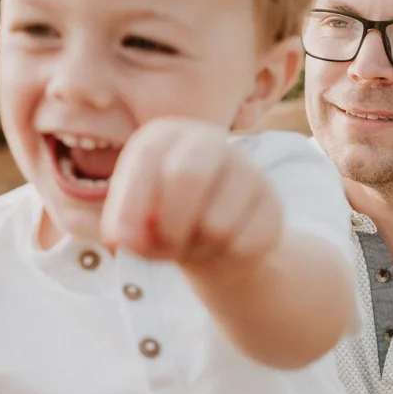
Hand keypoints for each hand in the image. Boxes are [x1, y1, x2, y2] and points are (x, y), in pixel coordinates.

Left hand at [100, 119, 281, 270]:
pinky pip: (244, 243)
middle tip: (164, 249)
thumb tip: (120, 241)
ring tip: (193, 245)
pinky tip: (221, 249)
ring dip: (198, 249)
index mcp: (165, 136)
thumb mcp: (133, 219)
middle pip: (186, 176)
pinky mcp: (272, 203)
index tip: (123, 244)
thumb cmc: (163, 221)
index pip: (146, 160)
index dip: (130, 207)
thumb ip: (121, 226)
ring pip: (217, 222)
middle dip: (168, 226)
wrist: (212, 239)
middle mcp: (208, 140)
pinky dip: (226, 258)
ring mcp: (247, 168)